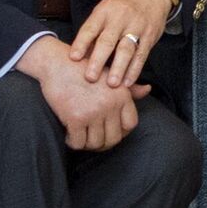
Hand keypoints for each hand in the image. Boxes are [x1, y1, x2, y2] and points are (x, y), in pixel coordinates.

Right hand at [16, 37, 149, 150]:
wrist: (58, 63)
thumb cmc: (85, 69)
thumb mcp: (111, 75)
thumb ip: (130, 87)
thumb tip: (147, 90)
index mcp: (122, 94)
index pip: (130, 124)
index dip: (121, 132)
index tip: (109, 131)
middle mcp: (111, 104)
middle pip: (113, 138)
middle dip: (103, 142)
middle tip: (92, 138)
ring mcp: (93, 112)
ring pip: (95, 144)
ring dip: (87, 144)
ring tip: (81, 135)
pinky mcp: (75, 118)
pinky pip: (78, 143)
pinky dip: (73, 142)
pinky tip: (69, 133)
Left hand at [70, 0, 173, 88]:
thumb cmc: (120, 9)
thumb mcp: (104, 12)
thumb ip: (93, 33)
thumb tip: (79, 59)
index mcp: (104, 12)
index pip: (91, 28)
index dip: (81, 43)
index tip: (73, 58)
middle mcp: (120, 18)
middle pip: (108, 40)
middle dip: (98, 60)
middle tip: (90, 77)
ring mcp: (137, 26)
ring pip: (126, 49)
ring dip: (119, 68)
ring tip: (112, 84)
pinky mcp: (150, 35)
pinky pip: (141, 55)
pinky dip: (134, 69)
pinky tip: (127, 82)